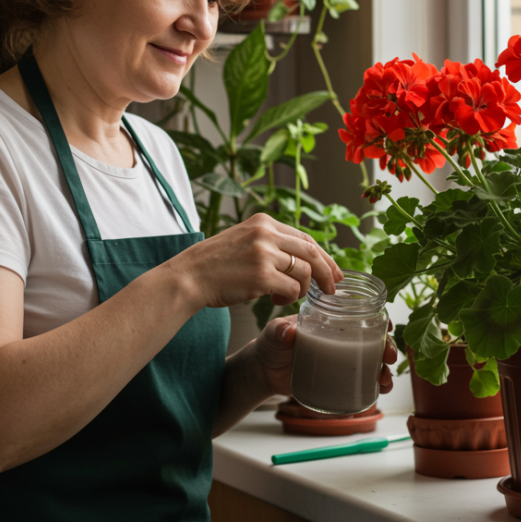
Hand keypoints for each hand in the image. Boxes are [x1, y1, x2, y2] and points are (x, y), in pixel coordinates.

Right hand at [168, 213, 341, 308]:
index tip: (332, 271)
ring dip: (304, 288)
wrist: (187, 277)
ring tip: (289, 296)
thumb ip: (268, 243)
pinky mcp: (261, 276)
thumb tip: (299, 258)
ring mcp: (264, 254)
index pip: (304, 237)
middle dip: (327, 272)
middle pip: (312, 251)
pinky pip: (292, 288)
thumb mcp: (242, 240)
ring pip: (305, 271)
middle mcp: (266, 233)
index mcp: (263, 222)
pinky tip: (277, 300)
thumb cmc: (213, 265)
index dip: (323, 256)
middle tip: (333, 289)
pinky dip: (290, 297)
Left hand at [253, 315, 398, 397]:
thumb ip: (280, 331)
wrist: (264, 371)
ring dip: (385, 370)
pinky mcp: (338, 378)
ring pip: (372, 362)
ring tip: (385, 380)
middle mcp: (341, 339)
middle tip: (389, 357)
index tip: (387, 326)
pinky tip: (379, 391)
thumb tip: (288, 332)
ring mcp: (341, 360)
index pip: (361, 314)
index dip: (378, 319)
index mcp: (331, 321)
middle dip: (387, 347)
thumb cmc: (271, 344)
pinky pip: (362, 381)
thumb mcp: (275, 333)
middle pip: (373, 340)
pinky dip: (374, 386)